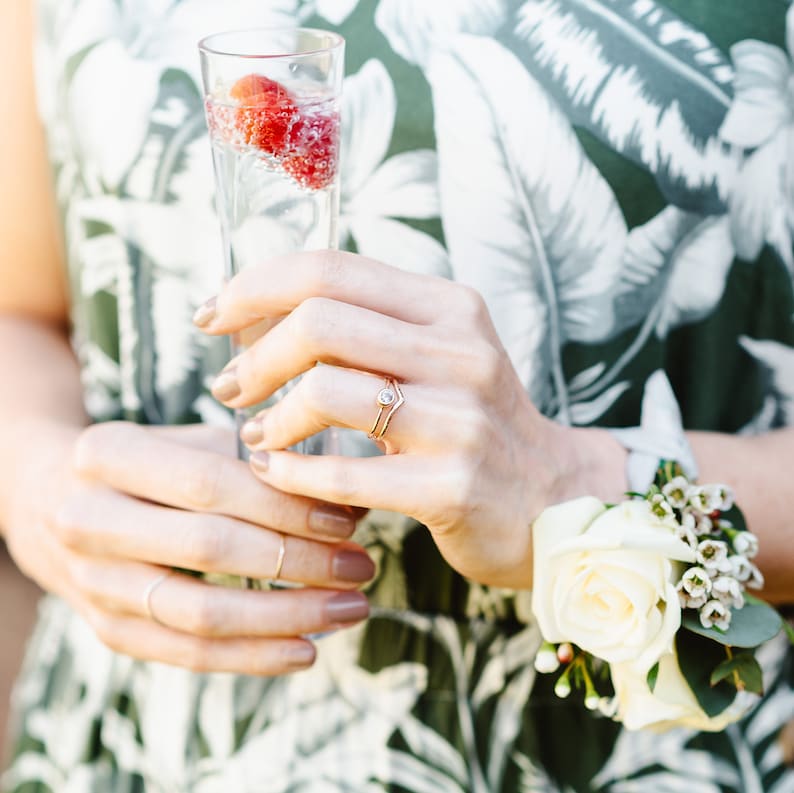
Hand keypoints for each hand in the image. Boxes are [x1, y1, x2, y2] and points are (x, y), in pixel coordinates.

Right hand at [4, 421, 372, 674]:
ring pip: (200, 613)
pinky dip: (251, 657)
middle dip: (299, 562)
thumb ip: (262, 463)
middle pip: (210, 549)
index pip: (210, 484)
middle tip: (361, 568)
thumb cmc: (145, 462)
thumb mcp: (191, 440)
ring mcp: (90, 581)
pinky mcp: (105, 628)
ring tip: (350, 609)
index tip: (346, 522)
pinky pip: (185, 654)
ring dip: (287, 616)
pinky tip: (306, 650)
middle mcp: (87, 518)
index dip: (284, 506)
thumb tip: (350, 497)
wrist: (52, 498)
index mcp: (108, 453)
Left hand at [195, 251, 626, 588]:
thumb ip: (366, 330)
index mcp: (450, 309)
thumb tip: (256, 315)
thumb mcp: (440, 357)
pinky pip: (344, 474)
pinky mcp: (450, 485)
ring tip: (257, 436)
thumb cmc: (475, 424)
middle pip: (320, 320)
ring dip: (271, 417)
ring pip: (327, 392)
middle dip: (255, 353)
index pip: (331, 268)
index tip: (213, 316)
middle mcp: (460, 352)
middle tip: (231, 386)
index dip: (255, 286)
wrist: (554, 499)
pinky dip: (292, 473)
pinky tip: (277, 474)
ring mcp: (459, 419)